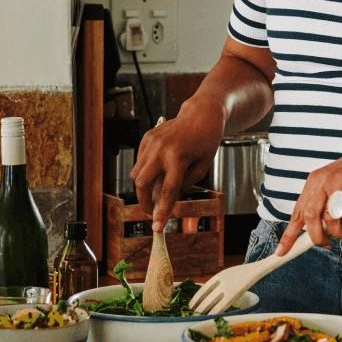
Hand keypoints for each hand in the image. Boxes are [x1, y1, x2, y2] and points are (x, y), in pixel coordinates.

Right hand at [131, 103, 221, 231]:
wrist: (201, 115)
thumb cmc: (205, 141)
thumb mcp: (201, 168)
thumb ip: (182, 185)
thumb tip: (164, 201)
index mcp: (178, 159)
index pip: (167, 192)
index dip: (161, 212)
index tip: (157, 227)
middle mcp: (161, 150)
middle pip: (142, 184)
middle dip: (143, 201)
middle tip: (150, 211)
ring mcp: (151, 142)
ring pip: (136, 173)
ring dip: (142, 187)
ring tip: (155, 191)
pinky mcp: (147, 137)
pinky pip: (139, 161)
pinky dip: (145, 171)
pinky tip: (158, 170)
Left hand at [274, 143, 341, 255]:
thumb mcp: (330, 183)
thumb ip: (321, 204)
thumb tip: (315, 231)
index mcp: (314, 181)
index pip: (297, 211)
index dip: (289, 234)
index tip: (282, 251)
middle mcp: (324, 181)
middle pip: (311, 216)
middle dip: (317, 236)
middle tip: (325, 244)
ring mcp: (341, 184)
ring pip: (331, 218)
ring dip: (339, 232)